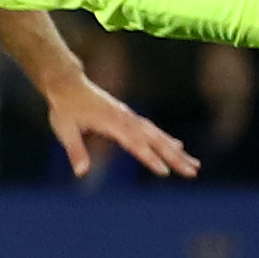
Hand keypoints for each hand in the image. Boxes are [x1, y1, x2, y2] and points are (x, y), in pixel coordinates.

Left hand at [42, 73, 199, 178]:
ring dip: (176, 150)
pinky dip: (166, 139)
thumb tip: (80, 173)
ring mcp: (129, 117)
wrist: (68, 84)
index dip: (149, 158)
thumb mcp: (65, 129)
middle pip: (155, 140)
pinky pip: (151, 130)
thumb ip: (75, 150)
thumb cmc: (64, 108)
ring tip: (194, 165)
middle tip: (193, 172)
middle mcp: (125, 119)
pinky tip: (178, 146)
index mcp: (111, 122)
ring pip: (157, 135)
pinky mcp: (128, 117)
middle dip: (175, 157)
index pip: (134, 144)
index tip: (165, 172)